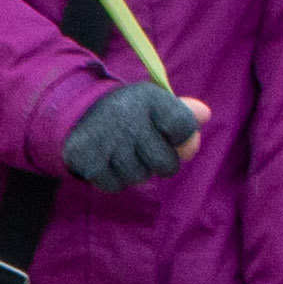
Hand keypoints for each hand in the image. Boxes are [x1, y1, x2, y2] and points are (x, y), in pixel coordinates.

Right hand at [64, 79, 210, 189]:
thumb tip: (204, 115)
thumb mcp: (156, 105)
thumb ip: (183, 114)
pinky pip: (115, 185)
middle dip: (161, 162)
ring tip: (123, 152)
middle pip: (166, 164)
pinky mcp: (88, 159)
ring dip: (135, 170)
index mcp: (150, 99)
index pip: (184, 127)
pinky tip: (107, 160)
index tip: (168, 131)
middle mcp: (129, 117)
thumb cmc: (131, 112)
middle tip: (146, 148)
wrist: (78, 109)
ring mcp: (107, 139)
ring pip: (139, 177)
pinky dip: (114, 178)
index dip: (182, 137)